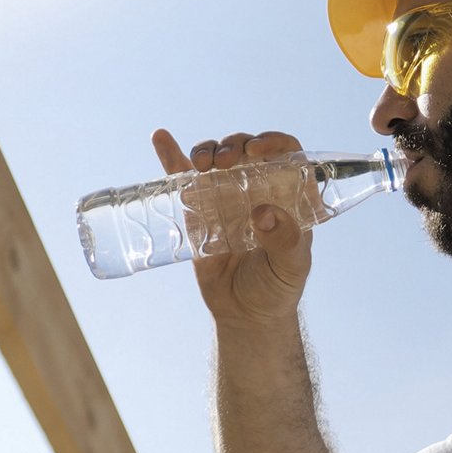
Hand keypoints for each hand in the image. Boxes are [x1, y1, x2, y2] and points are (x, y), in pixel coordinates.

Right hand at [152, 128, 312, 328]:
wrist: (244, 314)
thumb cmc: (277, 287)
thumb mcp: (290, 265)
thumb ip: (285, 240)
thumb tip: (263, 213)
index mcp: (288, 195)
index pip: (286, 153)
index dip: (274, 142)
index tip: (257, 149)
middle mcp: (257, 189)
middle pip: (245, 150)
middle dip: (234, 145)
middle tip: (227, 161)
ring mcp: (225, 197)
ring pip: (215, 159)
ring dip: (207, 151)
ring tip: (203, 163)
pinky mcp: (198, 211)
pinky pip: (183, 178)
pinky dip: (171, 156)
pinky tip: (161, 137)